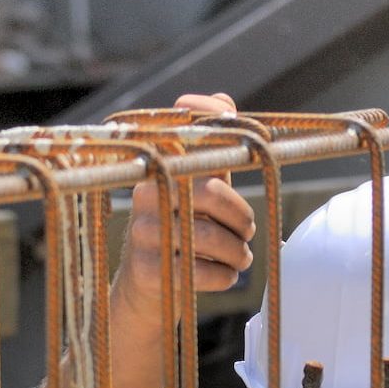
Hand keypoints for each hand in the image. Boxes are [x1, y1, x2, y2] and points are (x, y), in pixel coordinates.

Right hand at [112, 93, 257, 311]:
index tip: (231, 119)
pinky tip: (224, 274)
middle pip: (211, 193)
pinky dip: (225, 277)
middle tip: (247, 230)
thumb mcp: (195, 189)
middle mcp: (144, 195)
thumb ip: (212, 152)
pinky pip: (203, 272)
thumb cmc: (181, 229)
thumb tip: (222, 100)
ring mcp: (141, 232)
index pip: (182, 132)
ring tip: (240, 257)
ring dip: (239, 252)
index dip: (210, 118)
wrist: (145, 287)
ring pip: (211, 236)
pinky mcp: (146, 271)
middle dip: (242, 216)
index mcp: (158, 171)